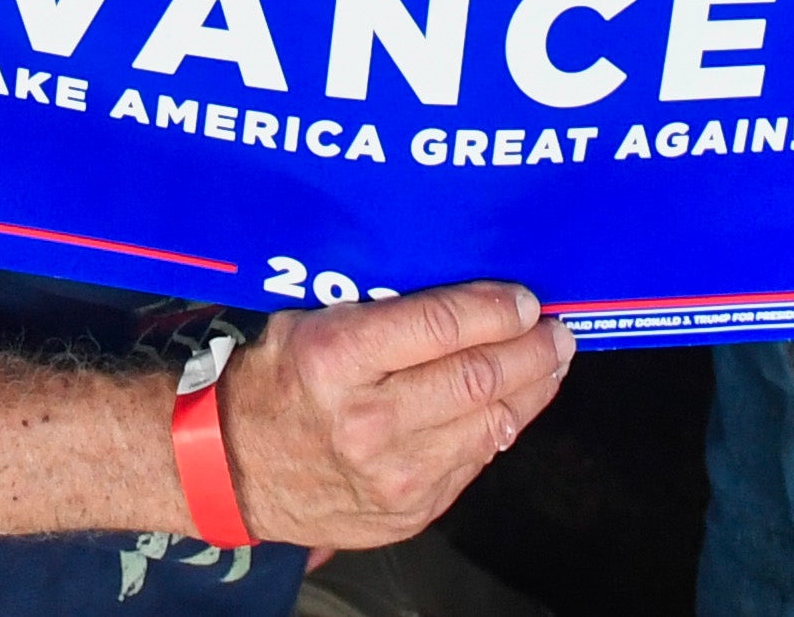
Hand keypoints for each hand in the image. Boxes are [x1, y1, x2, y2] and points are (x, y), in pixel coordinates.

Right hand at [214, 282, 572, 551]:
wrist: (235, 469)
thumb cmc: (277, 381)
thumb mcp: (308, 321)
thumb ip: (378, 306)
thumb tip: (462, 282)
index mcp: (337, 359)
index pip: (441, 326)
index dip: (495, 309)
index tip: (526, 299)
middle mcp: (368, 420)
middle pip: (478, 377)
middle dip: (531, 349)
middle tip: (558, 330)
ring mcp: (394, 474)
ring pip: (491, 423)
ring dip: (532, 389)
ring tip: (551, 362)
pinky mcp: (411, 511)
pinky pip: (476, 461)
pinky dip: (502, 427)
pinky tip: (512, 404)